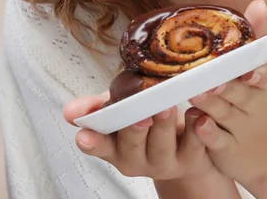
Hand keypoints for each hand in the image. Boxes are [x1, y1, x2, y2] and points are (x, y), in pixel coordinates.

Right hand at [63, 92, 215, 181]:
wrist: (182, 141)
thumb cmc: (147, 118)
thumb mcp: (120, 109)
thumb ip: (97, 107)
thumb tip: (70, 111)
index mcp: (116, 147)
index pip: (99, 146)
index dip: (92, 142)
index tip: (84, 135)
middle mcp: (138, 159)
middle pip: (132, 147)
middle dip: (134, 130)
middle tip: (139, 113)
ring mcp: (165, 161)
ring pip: (162, 146)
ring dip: (164, 125)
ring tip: (166, 106)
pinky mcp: (192, 157)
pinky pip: (195, 143)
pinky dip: (196, 127)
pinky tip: (196, 114)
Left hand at [189, 0, 266, 192]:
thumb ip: (260, 36)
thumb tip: (258, 2)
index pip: (266, 75)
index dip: (257, 74)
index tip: (249, 73)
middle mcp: (257, 106)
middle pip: (240, 94)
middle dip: (225, 87)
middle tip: (208, 79)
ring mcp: (242, 129)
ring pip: (224, 114)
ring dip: (210, 104)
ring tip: (194, 93)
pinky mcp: (227, 149)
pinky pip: (215, 141)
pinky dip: (207, 133)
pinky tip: (197, 124)